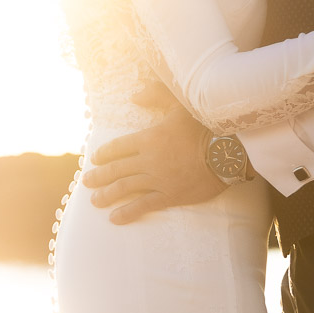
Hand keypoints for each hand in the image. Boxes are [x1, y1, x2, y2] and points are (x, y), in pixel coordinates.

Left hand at [81, 104, 225, 223]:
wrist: (227, 153)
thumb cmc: (205, 125)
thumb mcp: (180, 102)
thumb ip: (156, 94)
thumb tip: (134, 95)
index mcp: (148, 138)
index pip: (118, 147)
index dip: (104, 153)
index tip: (94, 159)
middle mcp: (148, 160)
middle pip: (117, 169)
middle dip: (99, 176)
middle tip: (86, 181)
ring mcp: (158, 179)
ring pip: (125, 188)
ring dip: (107, 195)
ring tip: (95, 200)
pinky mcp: (170, 196)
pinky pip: (143, 205)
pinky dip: (127, 212)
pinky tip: (115, 218)